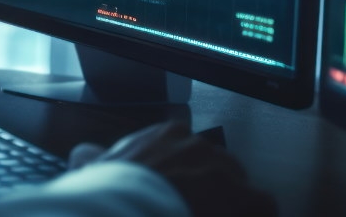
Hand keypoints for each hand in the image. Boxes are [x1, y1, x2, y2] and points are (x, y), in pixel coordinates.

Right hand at [68, 122, 276, 216]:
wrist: (124, 211)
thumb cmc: (111, 195)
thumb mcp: (97, 170)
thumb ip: (95, 159)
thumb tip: (82, 154)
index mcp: (167, 136)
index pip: (185, 154)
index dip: (183, 182)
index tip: (175, 199)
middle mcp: (201, 146)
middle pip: (216, 171)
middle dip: (209, 195)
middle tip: (190, 213)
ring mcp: (227, 171)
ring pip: (240, 190)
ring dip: (228, 208)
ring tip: (207, 216)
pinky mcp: (249, 199)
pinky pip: (262, 207)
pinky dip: (252, 215)